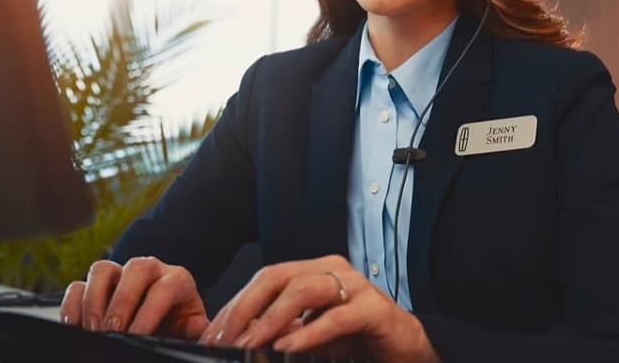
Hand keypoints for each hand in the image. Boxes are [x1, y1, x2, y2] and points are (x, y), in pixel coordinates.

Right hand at [60, 257, 208, 338]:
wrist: (163, 322)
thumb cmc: (176, 325)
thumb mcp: (189, 327)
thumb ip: (194, 328)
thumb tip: (199, 328)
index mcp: (177, 279)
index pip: (165, 287)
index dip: (150, 312)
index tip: (137, 336)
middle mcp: (149, 270)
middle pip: (136, 268)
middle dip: (122, 301)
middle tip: (112, 331)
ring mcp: (120, 274)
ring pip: (103, 269)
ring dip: (94, 300)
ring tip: (93, 330)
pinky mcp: (96, 285)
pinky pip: (79, 284)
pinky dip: (73, 304)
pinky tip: (75, 325)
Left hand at [199, 254, 439, 362]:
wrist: (405, 349)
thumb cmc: (357, 338)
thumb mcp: (311, 332)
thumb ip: (281, 330)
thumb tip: (239, 340)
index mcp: (315, 270)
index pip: (266, 278)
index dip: (237, 304)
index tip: (212, 333)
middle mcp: (333, 270)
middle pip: (278, 277)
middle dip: (244, 308)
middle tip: (221, 339)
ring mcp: (355, 286)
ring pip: (303, 290)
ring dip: (270, 319)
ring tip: (248, 344)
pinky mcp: (373, 310)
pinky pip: (336, 317)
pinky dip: (308, 333)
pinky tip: (287, 347)